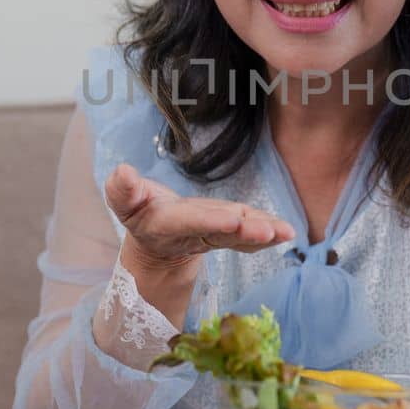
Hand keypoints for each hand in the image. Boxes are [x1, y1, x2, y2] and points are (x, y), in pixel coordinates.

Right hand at [103, 162, 295, 286]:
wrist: (156, 237)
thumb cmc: (139, 210)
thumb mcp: (123, 200)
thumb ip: (122, 189)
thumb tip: (122, 172)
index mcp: (167, 225)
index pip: (189, 222)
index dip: (209, 222)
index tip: (231, 220)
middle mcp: (194, 234)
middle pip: (221, 235)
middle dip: (244, 233)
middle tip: (267, 232)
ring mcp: (213, 235)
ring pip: (240, 237)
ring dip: (263, 234)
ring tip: (286, 232)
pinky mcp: (228, 232)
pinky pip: (249, 235)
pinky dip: (268, 232)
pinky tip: (287, 231)